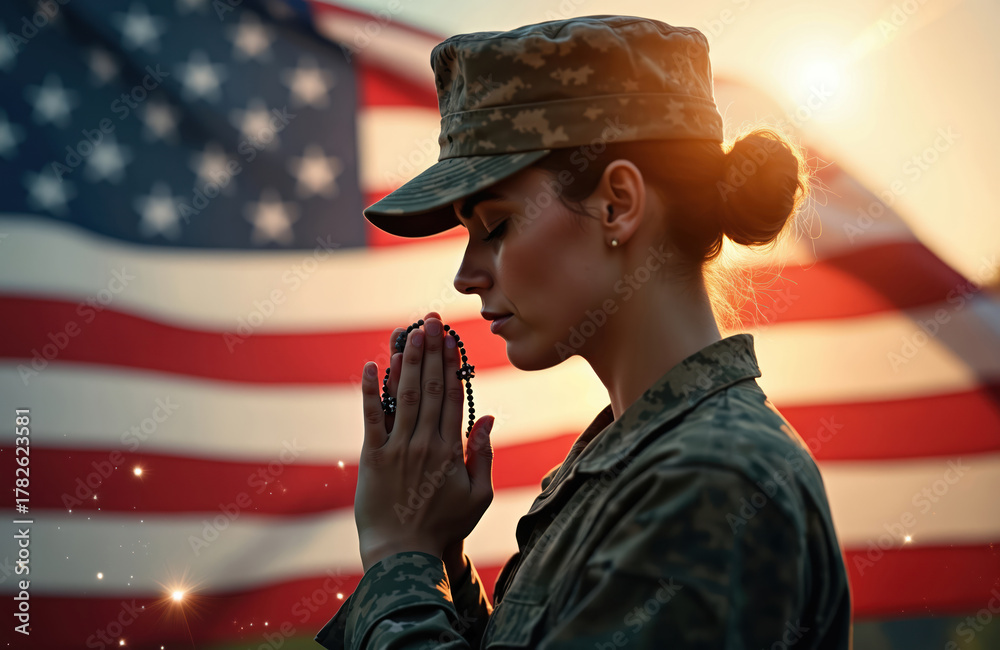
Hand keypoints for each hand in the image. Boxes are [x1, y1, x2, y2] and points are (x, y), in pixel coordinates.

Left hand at [355, 311, 494, 572]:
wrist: (403, 554)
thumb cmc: (443, 527)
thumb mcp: (477, 496)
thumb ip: (481, 455)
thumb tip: (486, 418)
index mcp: (450, 449)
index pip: (451, 397)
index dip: (451, 365)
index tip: (451, 340)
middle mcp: (424, 442)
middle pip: (430, 388)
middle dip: (431, 351)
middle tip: (432, 321)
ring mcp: (397, 448)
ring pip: (405, 396)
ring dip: (408, 362)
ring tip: (411, 332)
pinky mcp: (372, 457)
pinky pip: (372, 417)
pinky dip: (371, 390)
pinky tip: (373, 365)